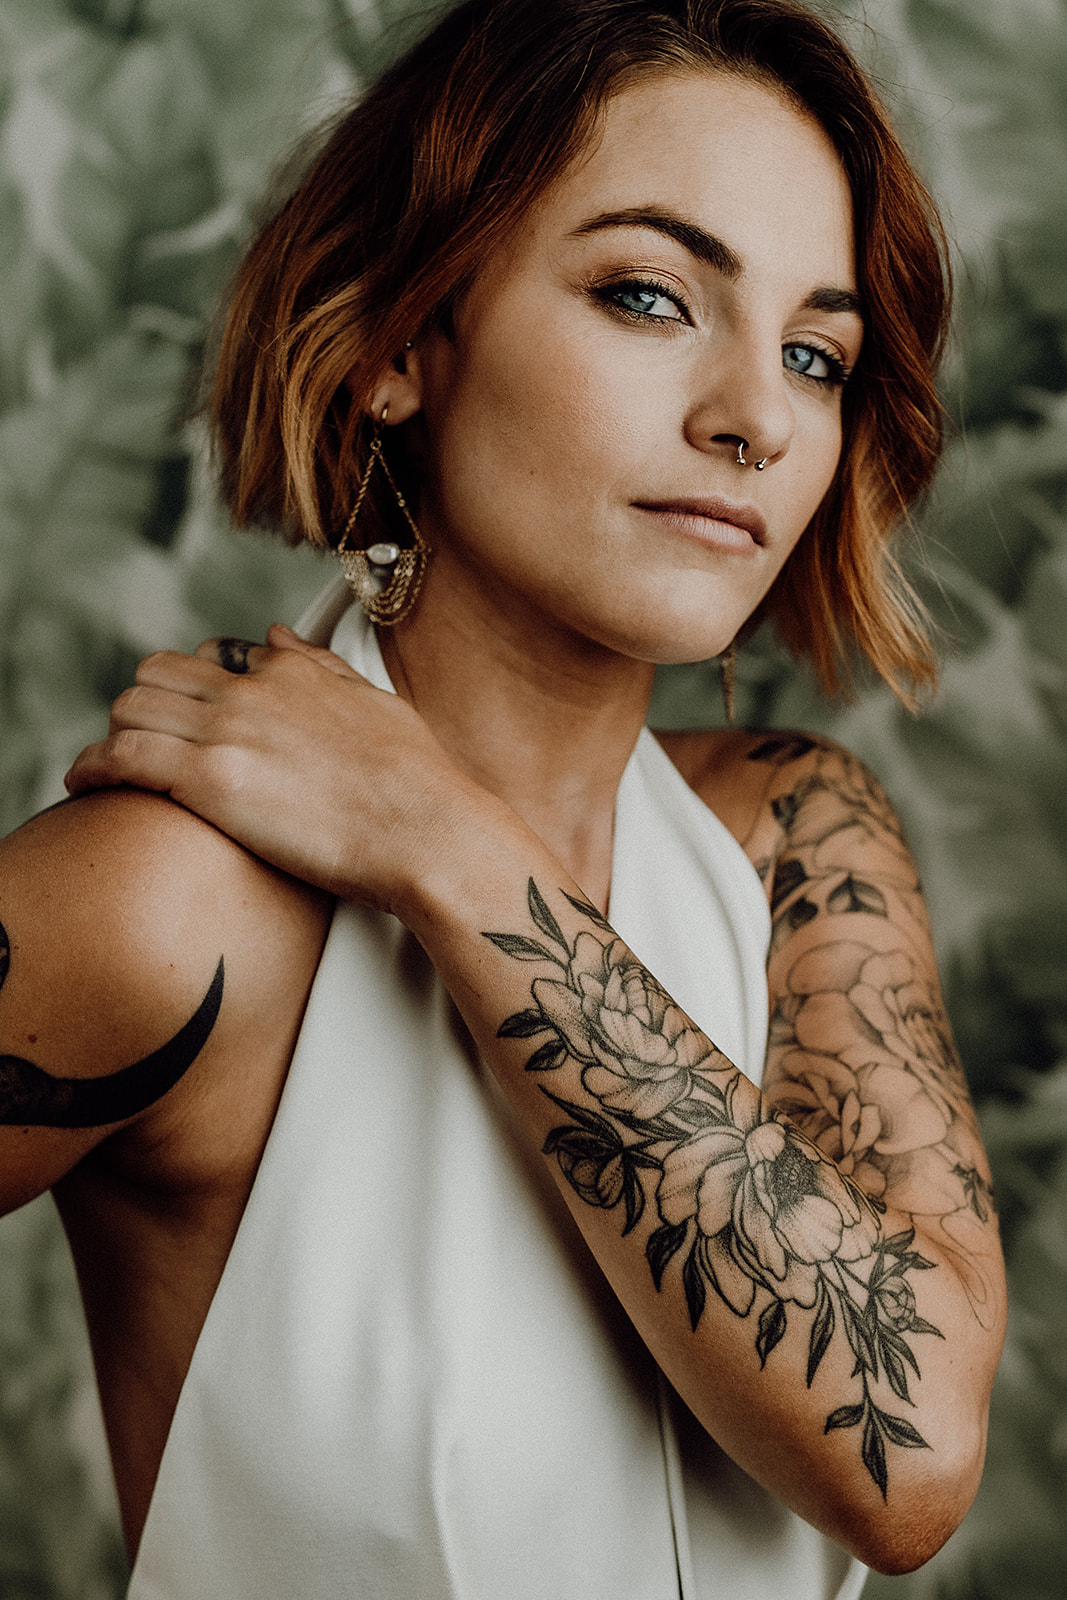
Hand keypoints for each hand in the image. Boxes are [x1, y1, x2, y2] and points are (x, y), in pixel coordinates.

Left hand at [64, 625, 484, 912]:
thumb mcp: (373, 704)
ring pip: (129, 706)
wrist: (429, 831)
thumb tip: (275, 635)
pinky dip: (91, 766)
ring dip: (116, 734)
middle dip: (144, 707)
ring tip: (113, 770)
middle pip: (156, 674)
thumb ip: (319, 667)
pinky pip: (121, 755)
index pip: (211, 657)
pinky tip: (85, 785)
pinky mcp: (209, 779)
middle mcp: (252, 689)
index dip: (192, 691)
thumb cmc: (417, 784)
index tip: (188, 723)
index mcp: (290, 671)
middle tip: (145, 748)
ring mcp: (228, 730)